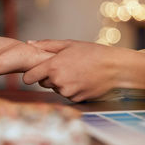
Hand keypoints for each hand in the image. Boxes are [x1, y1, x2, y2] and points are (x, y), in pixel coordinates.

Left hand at [22, 39, 144, 101]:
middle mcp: (58, 81)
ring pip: (55, 89)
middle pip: (42, 83)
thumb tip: (29, 44)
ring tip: (76, 72)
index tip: (34, 72)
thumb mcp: (68, 44)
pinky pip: (67, 95)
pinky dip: (71, 89)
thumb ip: (46, 45)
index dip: (30, 75)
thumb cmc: (92, 53)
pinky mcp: (76, 100)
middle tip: (63, 67)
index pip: (29, 77)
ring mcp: (67, 92)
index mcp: (53, 66)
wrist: (115, 68)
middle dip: (49, 77)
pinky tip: (81, 80)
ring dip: (61, 83)